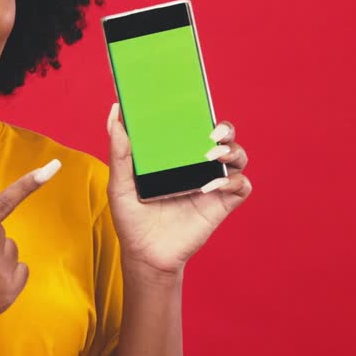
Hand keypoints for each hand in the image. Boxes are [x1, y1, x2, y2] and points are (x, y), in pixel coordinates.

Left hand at [106, 102, 251, 274]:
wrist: (145, 255)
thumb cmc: (132, 219)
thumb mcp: (120, 184)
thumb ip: (120, 152)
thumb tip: (115, 114)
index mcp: (176, 156)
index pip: (193, 126)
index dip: (199, 111)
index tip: (195, 100)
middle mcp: (197, 166)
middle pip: (223, 137)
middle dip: (224, 127)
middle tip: (212, 131)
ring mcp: (212, 184)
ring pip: (237, 157)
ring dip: (231, 151)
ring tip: (212, 156)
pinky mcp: (221, 204)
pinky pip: (240, 186)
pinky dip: (230, 182)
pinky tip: (210, 186)